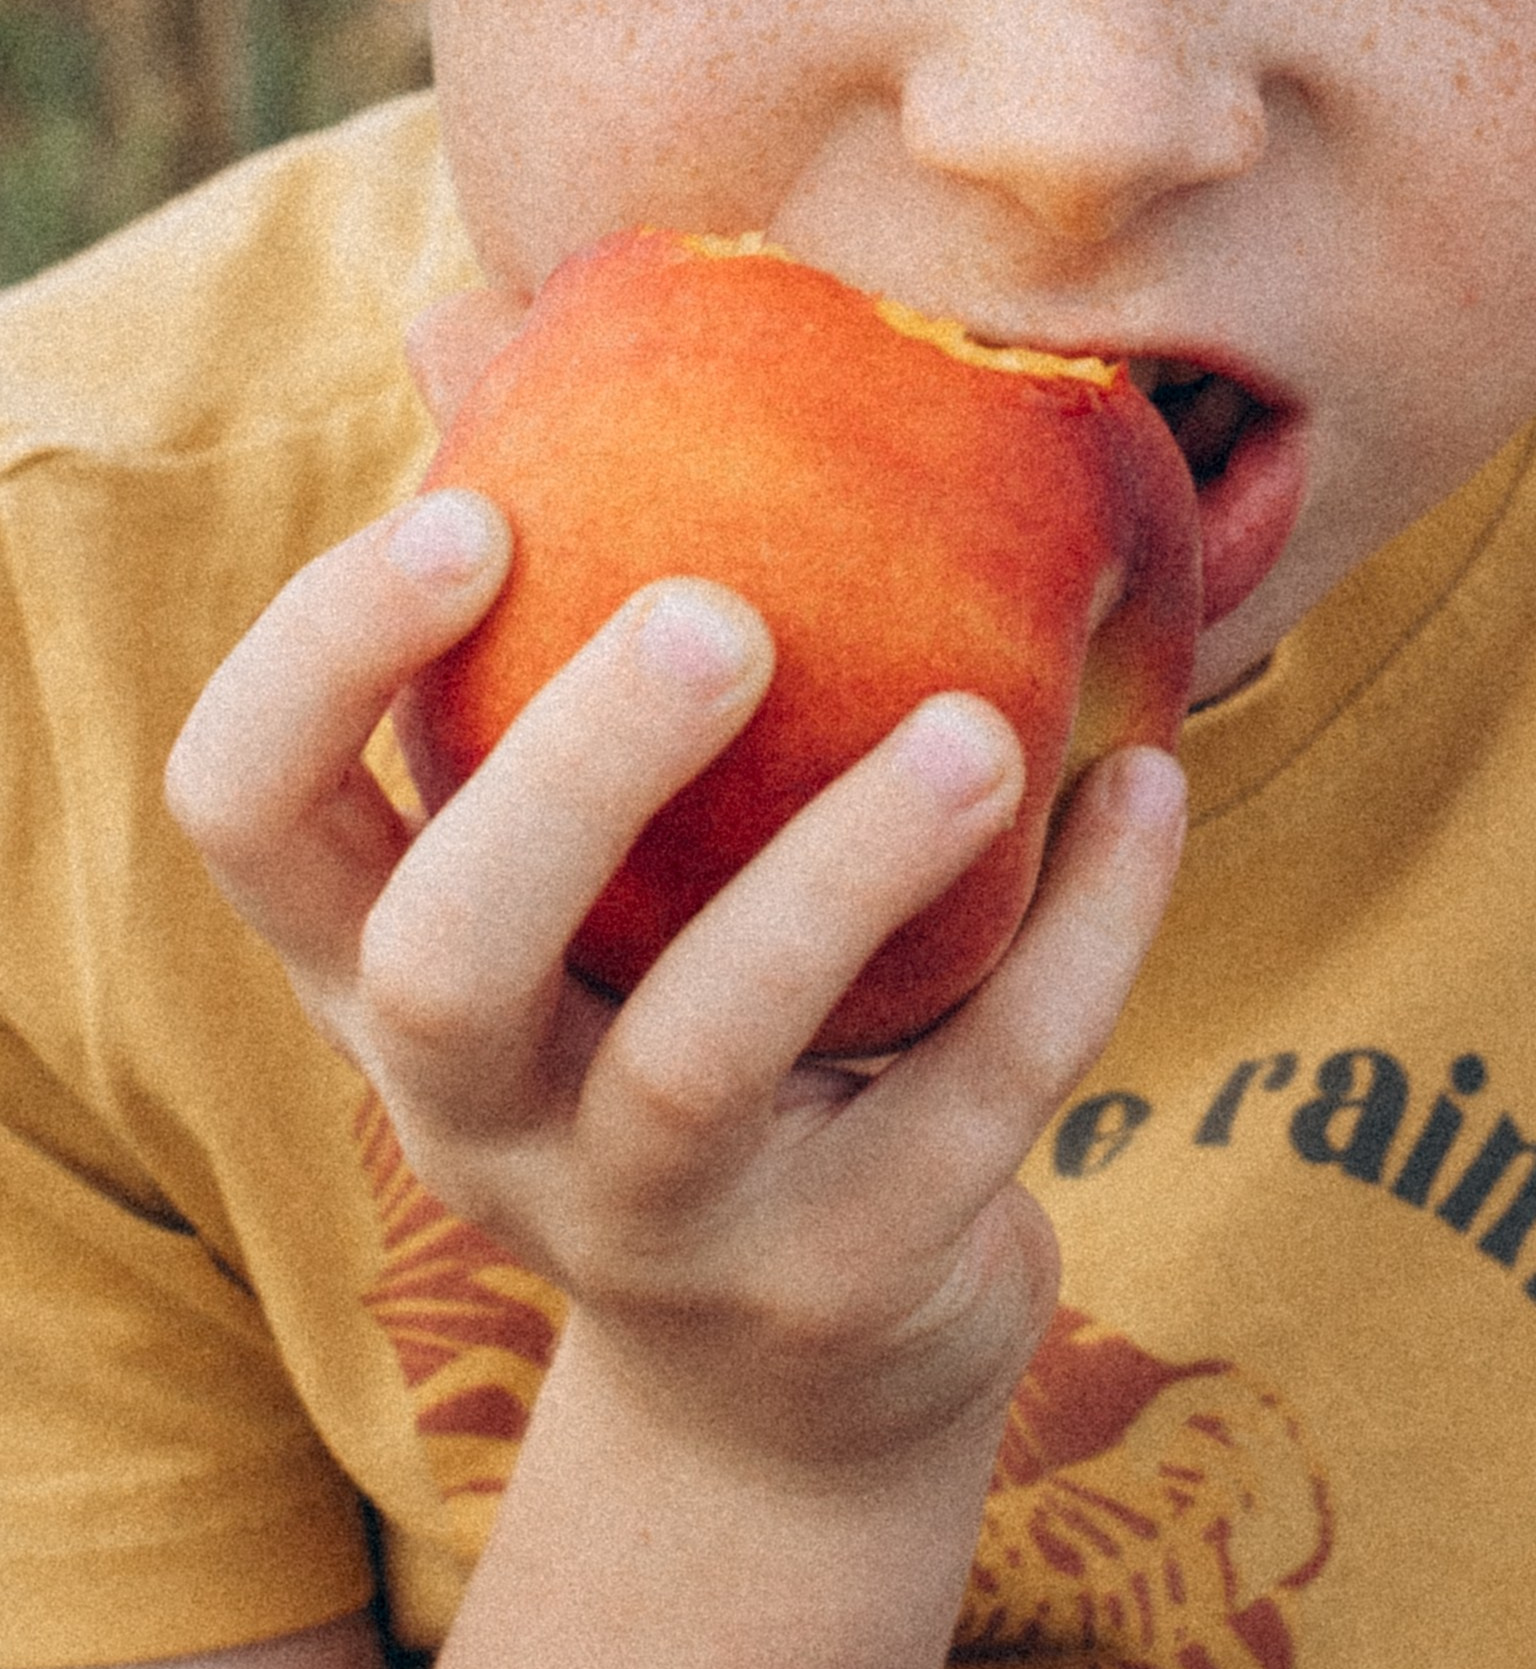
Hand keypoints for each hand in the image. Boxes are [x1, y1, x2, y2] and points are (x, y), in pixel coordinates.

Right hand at [163, 490, 1186, 1479]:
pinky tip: (1152, 786)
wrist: (806, 1364)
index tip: (470, 513)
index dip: (320, 664)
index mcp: (387, 965)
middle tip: (719, 615)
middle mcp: (482, 1106)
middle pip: (452, 958)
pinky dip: (1074, 944)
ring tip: (983, 724)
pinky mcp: (842, 1284)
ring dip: (843, 871)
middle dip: (572, 775)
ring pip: (705, 1055)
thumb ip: (535, 605)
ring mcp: (653, 1221)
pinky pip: (970, 1108)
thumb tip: (465, 304)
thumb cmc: (673, 999)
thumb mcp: (580, 855)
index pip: (249, 815)